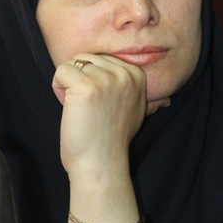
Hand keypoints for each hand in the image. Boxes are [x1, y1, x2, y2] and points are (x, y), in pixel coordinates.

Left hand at [54, 53, 153, 178]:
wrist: (101, 163)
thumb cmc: (112, 139)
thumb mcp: (136, 112)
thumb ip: (137, 95)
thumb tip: (165, 100)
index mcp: (137, 75)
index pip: (101, 58)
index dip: (93, 80)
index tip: (101, 105)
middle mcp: (124, 74)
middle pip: (86, 58)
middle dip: (79, 79)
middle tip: (88, 108)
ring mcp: (106, 79)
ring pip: (72, 63)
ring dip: (68, 85)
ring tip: (80, 108)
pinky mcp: (86, 87)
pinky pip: (61, 71)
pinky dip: (58, 87)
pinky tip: (70, 107)